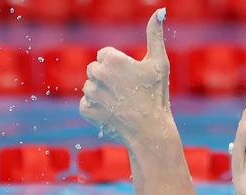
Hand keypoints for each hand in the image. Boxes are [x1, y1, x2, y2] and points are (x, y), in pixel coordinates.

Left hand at [79, 8, 172, 146]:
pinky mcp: (85, 109)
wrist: (149, 131)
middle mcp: (97, 74)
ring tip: (120, 104)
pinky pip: (86, 103)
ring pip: (90, 86)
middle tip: (126, 92)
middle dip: (107, 78)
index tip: (131, 79)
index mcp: (111, 59)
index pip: (104, 55)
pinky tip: (111, 113)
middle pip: (95, 69)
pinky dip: (97, 108)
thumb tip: (159, 11)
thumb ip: (155, 35)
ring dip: (102, 93)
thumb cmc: (156, 96)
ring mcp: (90, 93)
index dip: (118, 66)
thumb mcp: (159, 63)